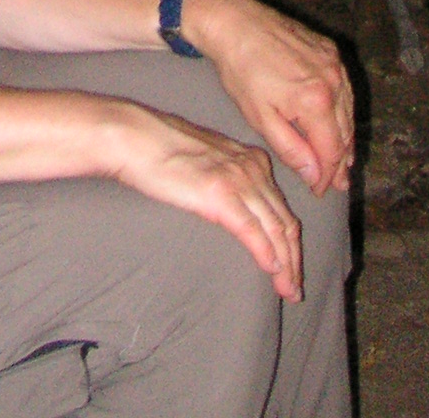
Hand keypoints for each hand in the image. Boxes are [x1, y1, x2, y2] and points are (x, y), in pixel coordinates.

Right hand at [111, 106, 305, 299]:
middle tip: (294, 290)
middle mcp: (251, 168)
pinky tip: (272, 272)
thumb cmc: (159, 148)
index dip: (290, 242)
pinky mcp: (220, 193)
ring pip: (275, 229)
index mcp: (250, 160)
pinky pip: (252, 230)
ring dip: (285, 265)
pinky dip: (266, 254)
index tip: (290, 268)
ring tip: (288, 291)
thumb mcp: (208, 158)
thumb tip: (233, 202)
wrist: (134, 136)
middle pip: (285, 221)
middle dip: (293, 260)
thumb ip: (227, 177)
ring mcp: (237, 179)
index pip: (281, 207)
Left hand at [180, 0, 355, 196]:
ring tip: (342, 160)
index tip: (321, 191)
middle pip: (345, 133)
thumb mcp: (260, 118)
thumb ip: (291, 150)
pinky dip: (342, 110)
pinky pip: (344, 89)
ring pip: (348, 111)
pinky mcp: (329, 49)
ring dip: (345, 137)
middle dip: (340, 161)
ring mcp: (334, 63)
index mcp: (316, 101)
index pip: (332, 151)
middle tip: (338, 182)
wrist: (233, 20)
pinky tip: (336, 121)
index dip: (328, 176)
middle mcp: (333, 80)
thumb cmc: (241, 69)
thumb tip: (316, 176)